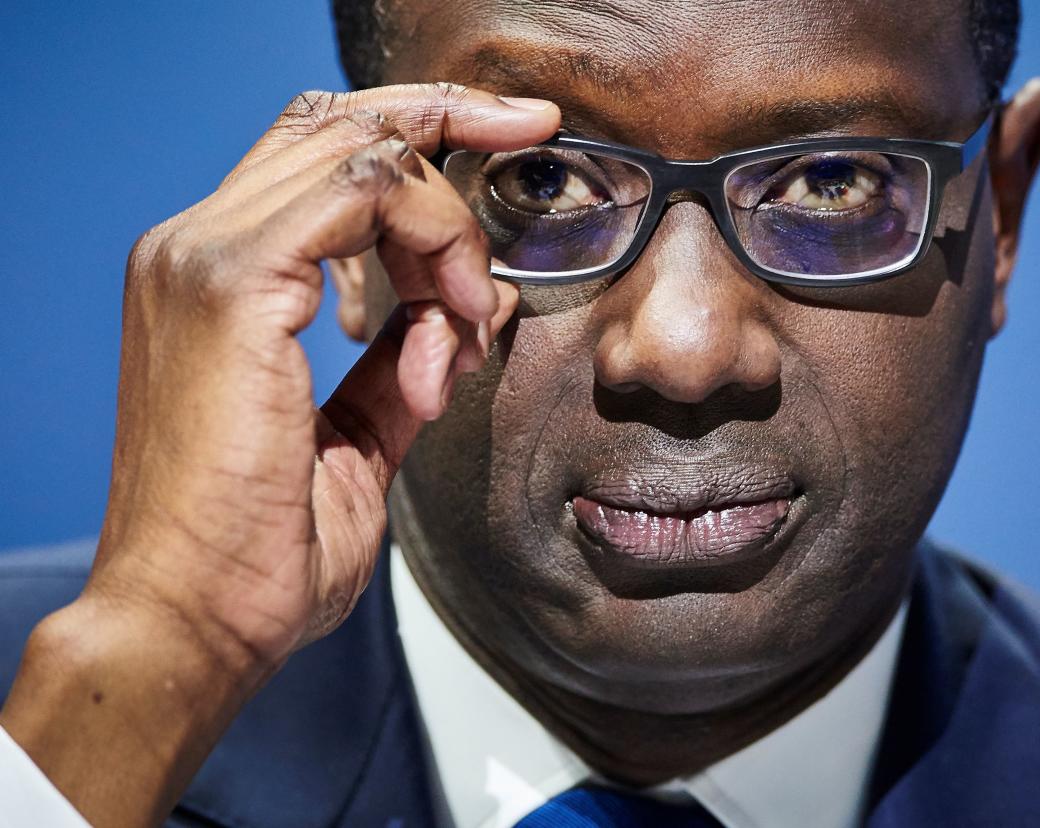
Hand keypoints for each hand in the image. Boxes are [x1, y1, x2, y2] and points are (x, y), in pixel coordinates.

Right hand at [0, 83, 558, 826]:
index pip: (318, 155)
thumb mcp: (360, 439)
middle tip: (535, 128)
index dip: (418, 130)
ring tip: (467, 315)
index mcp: (214, 277)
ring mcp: (203, 256)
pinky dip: (432, 245)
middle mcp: (195, 245)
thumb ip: (408, 363)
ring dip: (448, 222)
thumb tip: (469, 304)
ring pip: (363, 152)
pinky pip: (363, 194)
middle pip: (340, 124)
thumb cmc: (262, 549)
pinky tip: (448, 323)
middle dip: (453, 117)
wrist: (192, 622)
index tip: (509, 135)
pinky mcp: (231, 283)